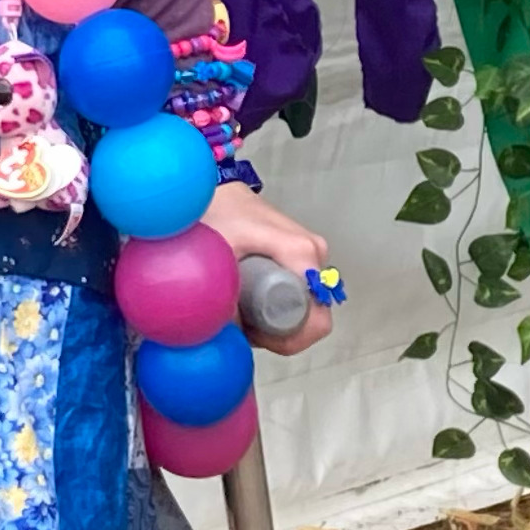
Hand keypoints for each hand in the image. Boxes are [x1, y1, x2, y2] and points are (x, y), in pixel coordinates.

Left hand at [199, 181, 334, 356]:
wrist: (217, 190)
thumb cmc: (215, 214)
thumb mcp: (213, 254)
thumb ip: (218, 294)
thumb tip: (227, 333)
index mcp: (301, 252)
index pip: (316, 319)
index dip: (287, 340)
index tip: (255, 336)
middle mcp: (315, 253)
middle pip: (312, 317)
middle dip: (281, 333)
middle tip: (246, 328)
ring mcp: (313, 254)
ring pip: (306, 307)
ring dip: (279, 320)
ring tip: (244, 312)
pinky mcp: (306, 255)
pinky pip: (302, 293)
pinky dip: (281, 305)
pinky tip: (253, 301)